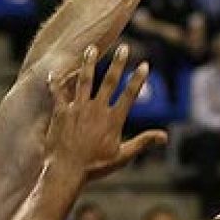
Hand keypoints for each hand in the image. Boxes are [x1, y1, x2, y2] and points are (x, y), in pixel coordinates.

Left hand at [44, 45, 166, 180]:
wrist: (67, 171)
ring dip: (89, 63)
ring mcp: (78, 109)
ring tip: (92, 48)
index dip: (138, 79)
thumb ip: (143, 142)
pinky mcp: (61, 112)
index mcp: (113, 120)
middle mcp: (96, 110)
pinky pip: (58, 92)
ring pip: (85, 80)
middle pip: (109, 81)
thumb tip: (164, 136)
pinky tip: (55, 71)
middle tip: (124, 48)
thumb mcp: (123, 156)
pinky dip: (56, 81)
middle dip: (118, 63)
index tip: (144, 65)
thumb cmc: (95, 167)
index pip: (129, 95)